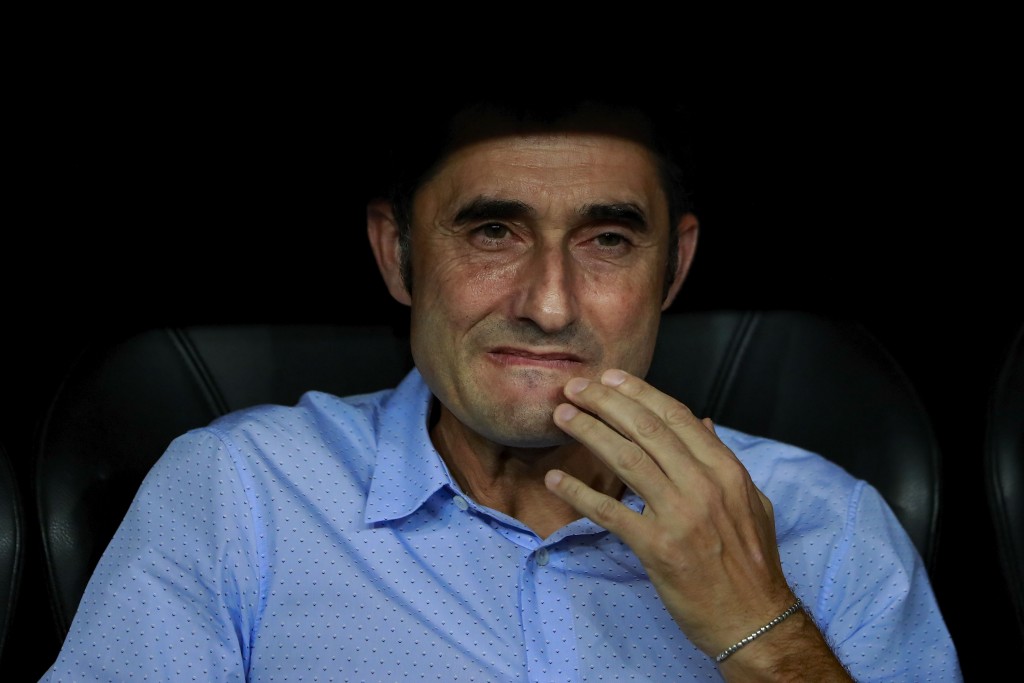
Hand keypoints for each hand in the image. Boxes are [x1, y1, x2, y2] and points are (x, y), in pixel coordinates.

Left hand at [544, 368, 797, 657]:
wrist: (755, 620)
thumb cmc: (752, 564)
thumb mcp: (751, 502)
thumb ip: (723, 460)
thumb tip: (703, 421)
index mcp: (726, 471)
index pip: (676, 416)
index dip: (638, 393)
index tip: (609, 379)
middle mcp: (704, 486)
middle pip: (646, 429)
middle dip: (605, 402)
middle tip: (574, 389)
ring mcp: (681, 516)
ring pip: (626, 459)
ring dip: (589, 433)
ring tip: (562, 418)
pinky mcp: (658, 548)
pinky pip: (610, 513)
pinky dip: (579, 493)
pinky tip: (557, 480)